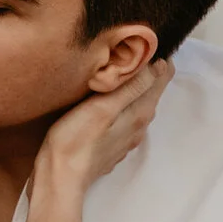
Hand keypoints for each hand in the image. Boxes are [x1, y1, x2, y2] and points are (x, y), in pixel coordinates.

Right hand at [38, 59, 172, 189]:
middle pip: (150, 90)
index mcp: (141, 112)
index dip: (157, 57)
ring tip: (115, 70)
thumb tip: (159, 64)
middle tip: (127, 49)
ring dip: (131, 87)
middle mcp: (139, 126)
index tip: (140, 43)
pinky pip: (123, 116)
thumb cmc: (76, 139)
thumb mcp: (104, 107)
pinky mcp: (112, 145)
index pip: (163, 76)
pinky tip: (104, 99)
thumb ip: (132, 87)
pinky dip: (120, 103)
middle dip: (144, 69)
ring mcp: (126, 138)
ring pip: (136, 103)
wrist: (59, 178)